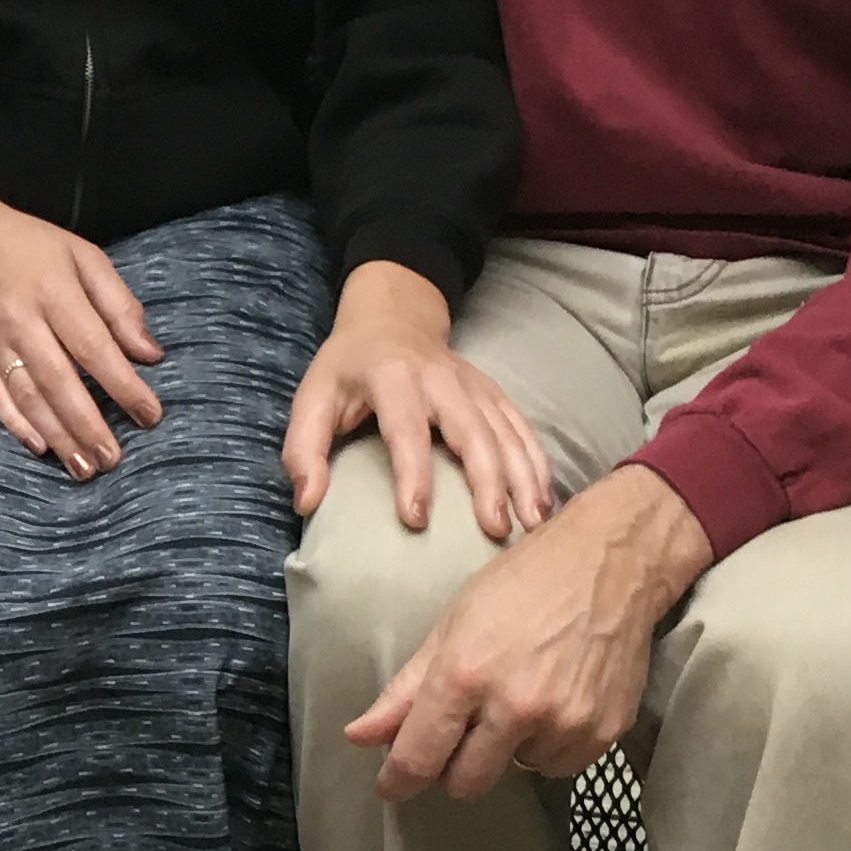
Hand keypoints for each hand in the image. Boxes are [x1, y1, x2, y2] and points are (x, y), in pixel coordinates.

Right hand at [0, 195, 165, 478]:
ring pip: (27, 397)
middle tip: (113, 459)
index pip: (94, 347)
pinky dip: (14, 424)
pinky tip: (38, 447)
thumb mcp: (83, 256)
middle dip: (87, 425)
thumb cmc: (31, 245)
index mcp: (55, 292)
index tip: (150, 416)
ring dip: (57, 436)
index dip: (123, 385)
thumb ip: (118, 304)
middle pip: (58, 381)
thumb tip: (150, 354)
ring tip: (84, 468)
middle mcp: (22, 322)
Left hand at [283, 259, 552, 541]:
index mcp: (393, 378)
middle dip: (487, 482)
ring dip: (524, 479)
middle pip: (472, 432)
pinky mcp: (495, 393)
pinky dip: (538, 465)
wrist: (392, 318)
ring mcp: (475, 386)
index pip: (406, 430)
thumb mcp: (313, 397)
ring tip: (533, 526)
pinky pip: (523, 429)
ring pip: (507, 433)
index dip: (412, 475)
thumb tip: (307, 501)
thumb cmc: (348, 368)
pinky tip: (545, 503)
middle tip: (496, 531)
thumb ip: (304, 448)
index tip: (416, 520)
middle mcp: (441, 380)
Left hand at [342, 467, 714, 799]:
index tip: (392, 786)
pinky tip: (552, 703)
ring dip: (507, 749)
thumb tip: (359, 736)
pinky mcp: (604, 732)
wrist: (609, 564)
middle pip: (466, 781)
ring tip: (518, 697)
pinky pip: (560, 766)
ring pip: (516, 772)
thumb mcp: (451, 624)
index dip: (399, 780)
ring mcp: (565, 723)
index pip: (420, 756)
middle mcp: (515, 706)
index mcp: (465, 674)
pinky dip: (548, 745)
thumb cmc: (522, 583)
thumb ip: (405, 689)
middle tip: (459, 734)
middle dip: (453, 766)